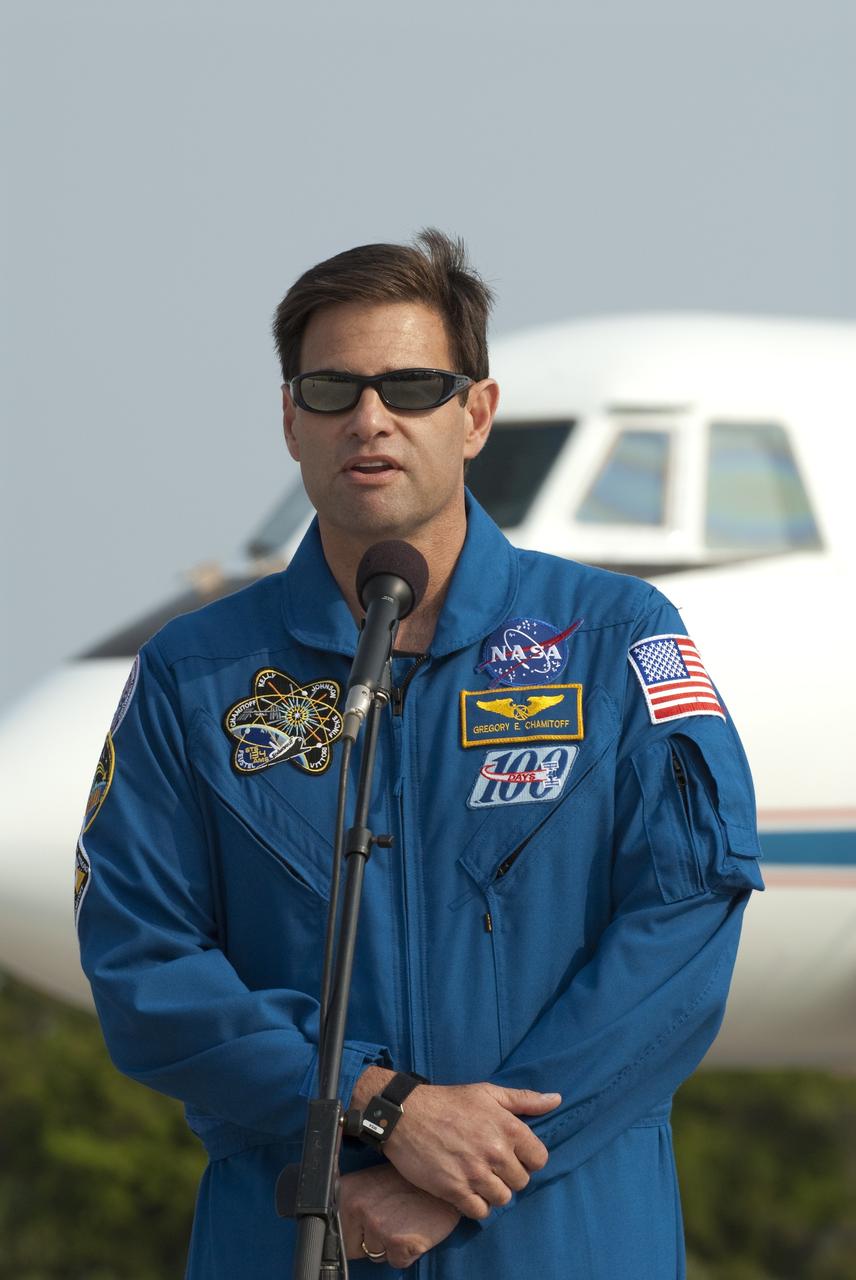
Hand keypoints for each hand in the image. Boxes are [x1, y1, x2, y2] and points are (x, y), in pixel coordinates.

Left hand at [338, 1164, 459, 1268]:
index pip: (336, 1232)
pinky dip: (408, 1253)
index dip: (356, 1232)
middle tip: (392, 1219)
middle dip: (373, 1242)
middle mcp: (358, 1208)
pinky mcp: (398, 1242)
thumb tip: (340, 1226)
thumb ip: (355, 1203)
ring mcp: (377, 1225)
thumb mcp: (374, 1183)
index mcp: (348, 1192)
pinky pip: (397, 1262)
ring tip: (405, 1221)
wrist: (441, 1182)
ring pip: (376, 1255)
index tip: (370, 1224)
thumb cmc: (410, 1182)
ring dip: (391, 1245)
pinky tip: (415, 1229)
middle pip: (354, 1248)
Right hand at [352, 1072, 560, 1219]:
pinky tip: (467, 1189)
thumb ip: (524, 1099)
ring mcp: (475, 1173)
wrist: (406, 1115)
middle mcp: (496, 1152)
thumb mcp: (488, 1092)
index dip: (527, 1158)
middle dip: (509, 1174)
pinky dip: (476, 1204)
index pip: (539, 1159)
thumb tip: (556, 1100)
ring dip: (493, 1191)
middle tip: (491, 1164)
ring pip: (503, 1198)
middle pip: (521, 1181)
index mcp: (509, 1127)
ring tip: (479, 1176)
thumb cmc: (449, 1101)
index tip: (512, 1153)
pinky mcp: (455, 1190)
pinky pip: (480, 1211)